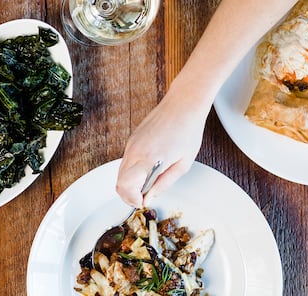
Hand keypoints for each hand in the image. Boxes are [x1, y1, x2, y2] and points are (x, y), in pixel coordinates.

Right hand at [116, 89, 209, 207]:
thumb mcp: (183, 164)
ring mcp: (131, 144)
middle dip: (128, 195)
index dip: (132, 199)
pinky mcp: (132, 139)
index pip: (127, 186)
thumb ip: (164, 183)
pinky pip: (126, 161)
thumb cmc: (188, 131)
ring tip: (147, 186)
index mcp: (149, 159)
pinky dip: (131, 172)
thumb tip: (150, 197)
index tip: (143, 202)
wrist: (183, 105)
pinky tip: (147, 171)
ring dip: (130, 184)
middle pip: (119, 182)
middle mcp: (135, 151)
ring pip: (120, 172)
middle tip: (143, 198)